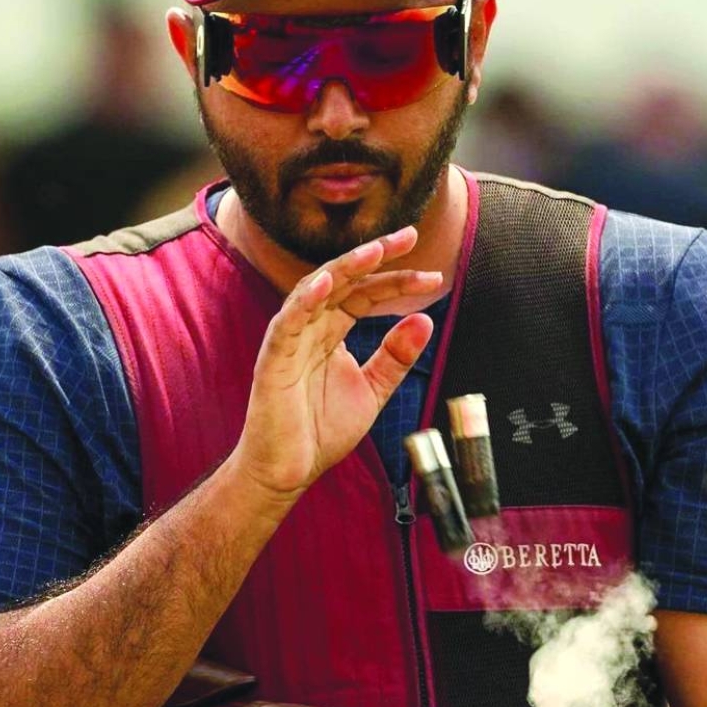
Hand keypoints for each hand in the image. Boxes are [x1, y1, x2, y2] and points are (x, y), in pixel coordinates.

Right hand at [233, 226, 441, 498]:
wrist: (288, 470)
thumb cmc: (320, 431)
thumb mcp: (372, 390)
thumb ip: (396, 357)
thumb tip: (424, 319)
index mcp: (332, 332)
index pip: (366, 294)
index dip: (398, 281)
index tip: (433, 276)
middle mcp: (310, 328)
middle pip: (344, 281)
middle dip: (376, 256)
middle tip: (409, 236)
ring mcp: (290, 340)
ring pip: (315, 291)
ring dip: (344, 268)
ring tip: (374, 250)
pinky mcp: (273, 360)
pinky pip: (287, 323)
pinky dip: (305, 300)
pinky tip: (325, 283)